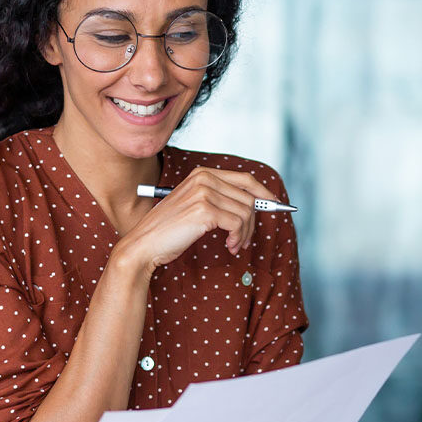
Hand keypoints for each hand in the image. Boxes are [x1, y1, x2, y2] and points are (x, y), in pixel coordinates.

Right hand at [118, 167, 277, 273]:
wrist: (144, 244)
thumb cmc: (169, 230)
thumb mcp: (195, 207)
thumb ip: (220, 199)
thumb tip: (256, 204)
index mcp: (202, 173)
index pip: (245, 179)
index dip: (264, 193)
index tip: (277, 205)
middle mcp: (204, 178)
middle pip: (248, 198)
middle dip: (252, 222)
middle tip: (244, 240)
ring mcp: (204, 193)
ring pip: (245, 212)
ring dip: (245, 234)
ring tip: (235, 245)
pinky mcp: (204, 210)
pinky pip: (237, 224)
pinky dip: (238, 238)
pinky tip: (230, 247)